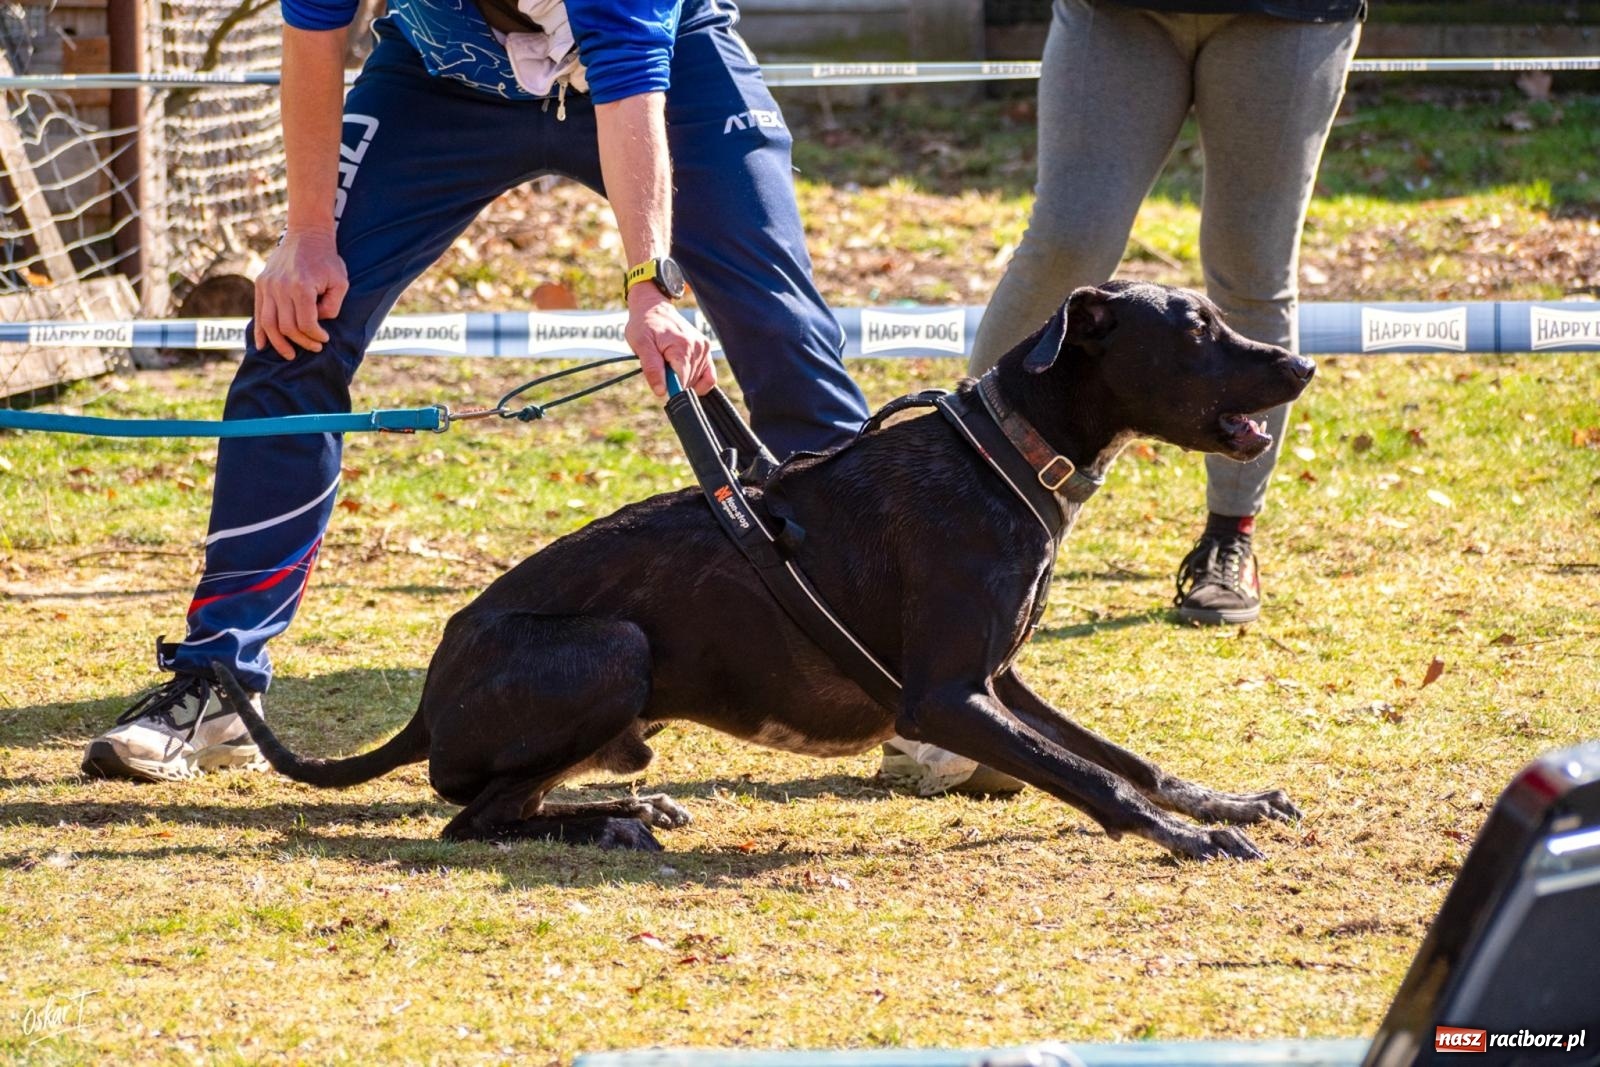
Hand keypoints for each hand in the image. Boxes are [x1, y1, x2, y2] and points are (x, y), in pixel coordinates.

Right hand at [252, 228, 347, 359]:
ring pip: (269, 324)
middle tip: (314, 347)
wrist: (307, 234)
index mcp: (301, 287)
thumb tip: (318, 322)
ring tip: (290, 354)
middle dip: (302, 342)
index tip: (324, 339)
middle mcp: (280, 287)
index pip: (305, 324)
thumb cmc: (327, 259)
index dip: (316, 336)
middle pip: (287, 327)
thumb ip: (331, 306)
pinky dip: (260, 331)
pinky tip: (262, 346)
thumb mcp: (340, 282)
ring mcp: (267, 285)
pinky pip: (258, 312)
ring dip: (279, 343)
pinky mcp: (261, 283)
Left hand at [625, 285, 715, 397]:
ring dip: (683, 379)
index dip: (670, 388)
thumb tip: (661, 392)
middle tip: (661, 366)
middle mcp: (697, 348)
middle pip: (689, 384)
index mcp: (682, 348)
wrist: (653, 307)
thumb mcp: (641, 345)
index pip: (683, 383)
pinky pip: (709, 376)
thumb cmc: (644, 325)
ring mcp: (704, 348)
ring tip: (670, 362)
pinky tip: (685, 374)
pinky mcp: (706, 349)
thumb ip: (652, 369)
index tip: (660, 380)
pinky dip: (698, 380)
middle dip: (674, 382)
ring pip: (698, 381)